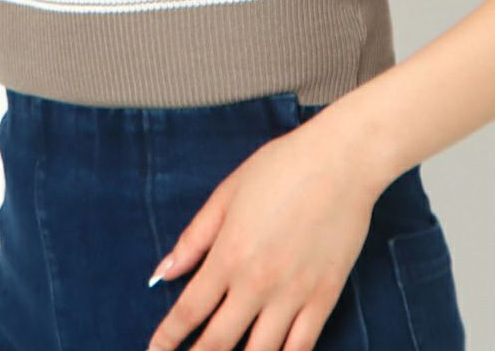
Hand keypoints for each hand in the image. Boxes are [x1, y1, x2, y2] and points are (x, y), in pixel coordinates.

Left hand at [144, 110, 384, 350]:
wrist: (340, 162)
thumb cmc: (281, 168)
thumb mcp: (227, 193)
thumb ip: (194, 238)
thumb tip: (162, 273)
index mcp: (229, 254)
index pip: (189, 310)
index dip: (167, 337)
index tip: (154, 350)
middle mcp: (257, 283)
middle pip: (218, 342)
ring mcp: (293, 295)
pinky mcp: (325, 298)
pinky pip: (300, 347)